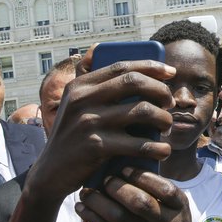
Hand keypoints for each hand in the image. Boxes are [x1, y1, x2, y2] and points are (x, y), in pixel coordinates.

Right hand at [26, 47, 176, 201]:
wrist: (50, 174)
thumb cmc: (73, 137)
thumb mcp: (73, 103)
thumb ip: (89, 81)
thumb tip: (100, 48)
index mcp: (79, 86)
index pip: (121, 66)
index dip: (151, 66)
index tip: (171, 72)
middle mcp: (82, 100)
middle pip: (134, 82)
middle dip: (160, 90)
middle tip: (169, 104)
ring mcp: (88, 122)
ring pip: (142, 110)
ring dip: (163, 118)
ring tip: (167, 127)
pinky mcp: (96, 147)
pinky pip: (138, 144)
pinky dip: (157, 147)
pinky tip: (163, 150)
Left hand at [76, 167, 221, 221]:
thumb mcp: (178, 209)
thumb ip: (160, 191)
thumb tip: (128, 166)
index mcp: (180, 205)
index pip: (163, 187)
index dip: (141, 175)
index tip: (123, 167)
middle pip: (140, 202)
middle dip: (118, 188)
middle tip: (105, 179)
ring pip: (121, 218)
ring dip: (99, 203)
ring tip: (87, 192)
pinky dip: (94, 220)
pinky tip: (83, 209)